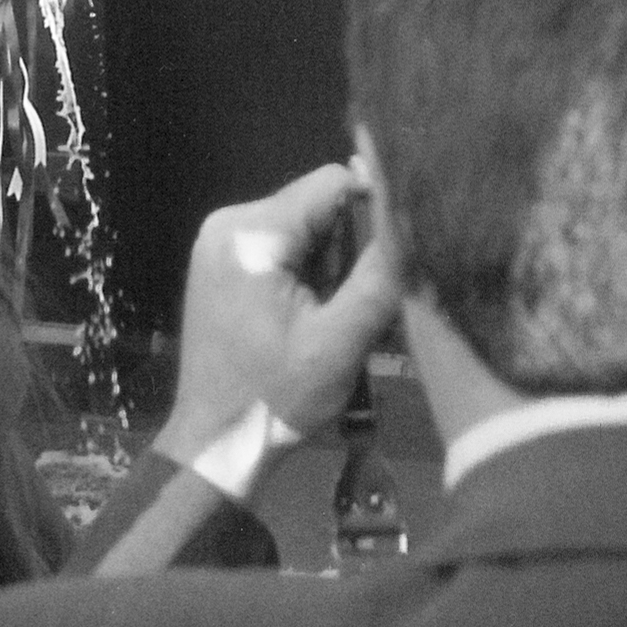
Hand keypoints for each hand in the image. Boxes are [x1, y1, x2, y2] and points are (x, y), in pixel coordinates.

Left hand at [151, 164, 402, 466]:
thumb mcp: (340, 341)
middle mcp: (229, 222)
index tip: (398, 256)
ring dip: (333, 268)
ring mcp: (220, 244)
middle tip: (367, 302)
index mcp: (251, 231)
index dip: (375, 212)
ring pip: (305, 230)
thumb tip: (412, 220)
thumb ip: (378, 276)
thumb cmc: (274, 397)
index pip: (333, 183)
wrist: (214, 443)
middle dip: (352, 248)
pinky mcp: (223, 266)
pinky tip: (318, 319)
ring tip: (343, 318)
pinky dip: (310, 278)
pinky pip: (283, 251)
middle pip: (319, 207)